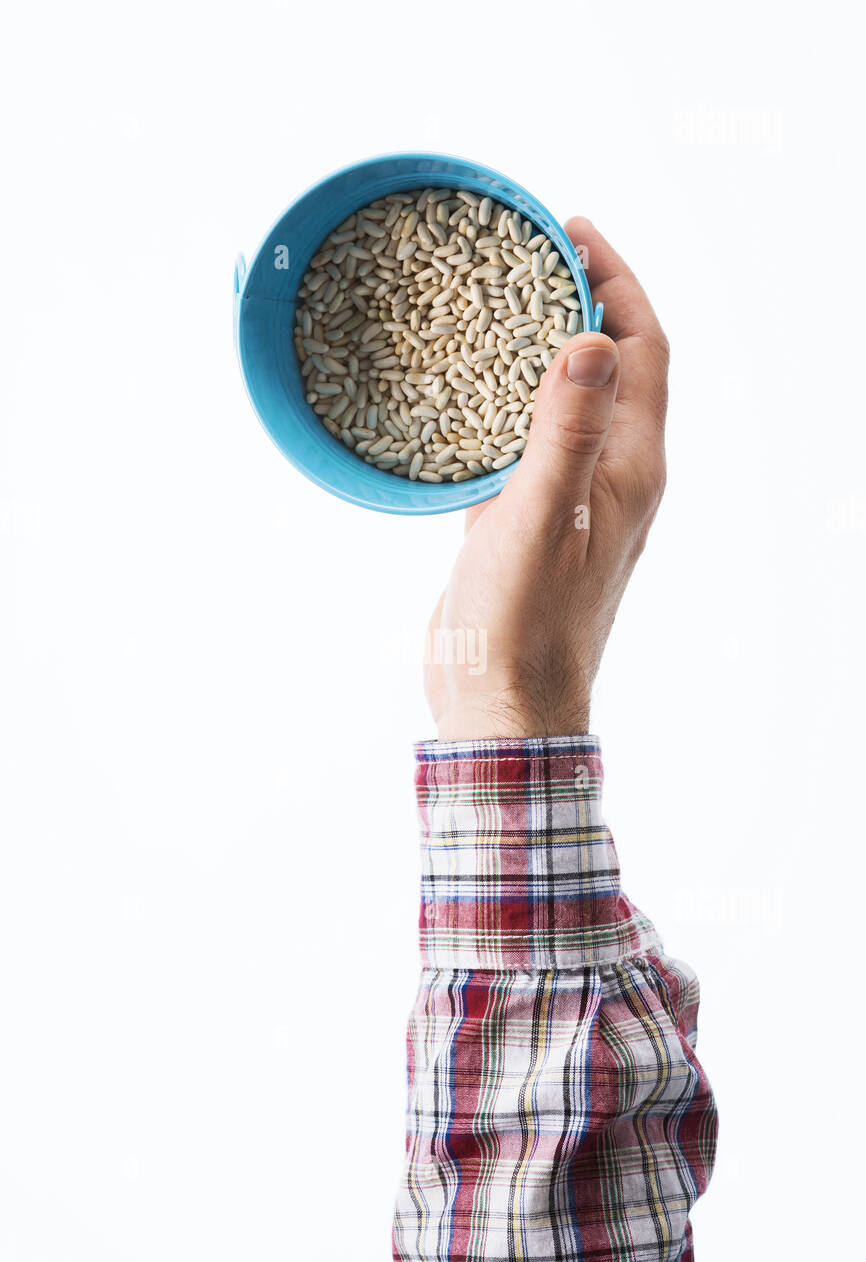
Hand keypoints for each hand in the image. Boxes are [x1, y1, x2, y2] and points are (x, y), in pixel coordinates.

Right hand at [425, 218, 669, 739]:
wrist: (501, 705)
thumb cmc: (525, 627)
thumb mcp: (540, 522)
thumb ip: (565, 433)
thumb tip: (591, 341)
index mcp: (630, 468)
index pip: (641, 350)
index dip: (615, 283)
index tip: (570, 231)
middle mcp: (608, 474)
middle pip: (609, 364)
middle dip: (579, 298)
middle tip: (527, 250)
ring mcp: (567, 496)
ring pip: (564, 399)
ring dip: (539, 346)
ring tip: (493, 301)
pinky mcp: (526, 517)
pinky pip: (525, 438)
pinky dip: (503, 398)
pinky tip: (462, 385)